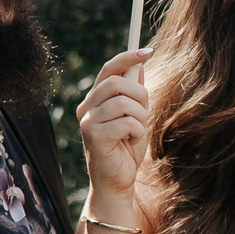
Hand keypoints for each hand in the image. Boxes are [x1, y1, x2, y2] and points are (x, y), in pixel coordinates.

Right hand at [76, 48, 151, 211]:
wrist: (118, 181)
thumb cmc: (126, 149)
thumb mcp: (134, 117)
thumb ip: (133, 94)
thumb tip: (139, 68)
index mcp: (94, 100)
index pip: (108, 70)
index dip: (127, 58)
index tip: (147, 52)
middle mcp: (86, 108)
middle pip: (116, 83)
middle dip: (139, 94)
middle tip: (143, 111)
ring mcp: (87, 122)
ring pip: (123, 102)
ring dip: (140, 116)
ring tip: (137, 130)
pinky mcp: (94, 137)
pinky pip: (126, 122)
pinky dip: (137, 131)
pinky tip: (131, 141)